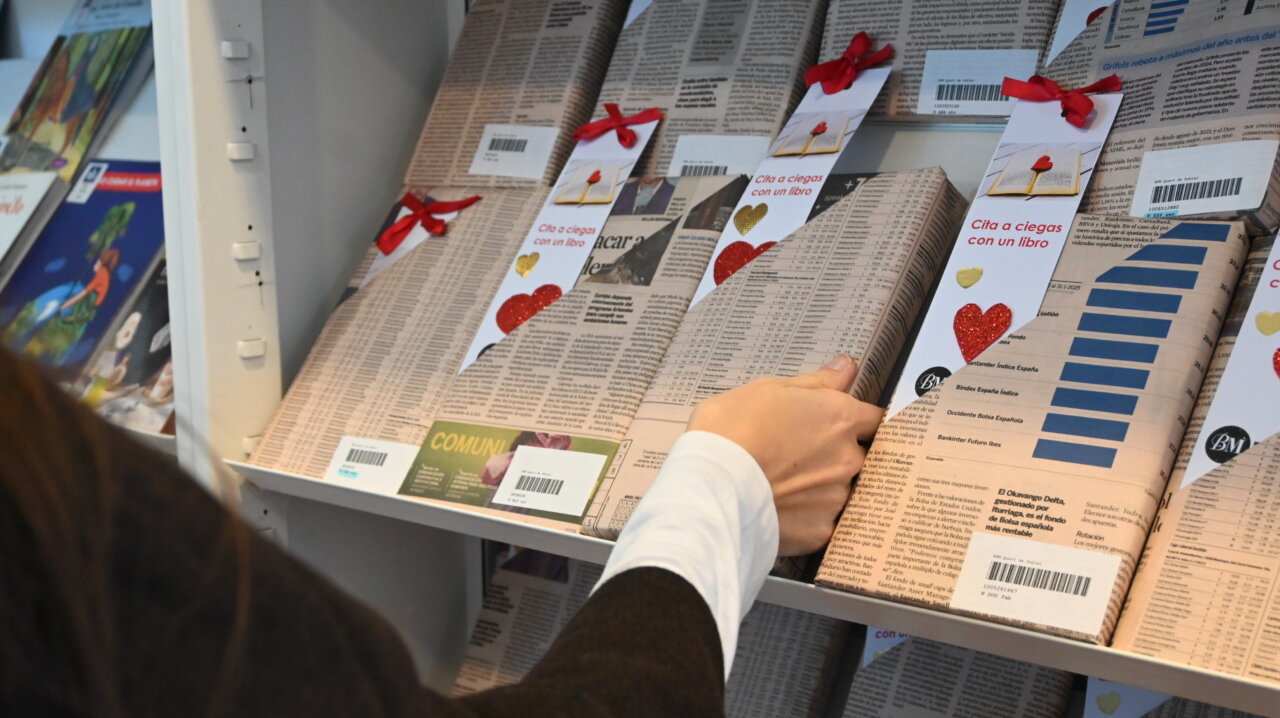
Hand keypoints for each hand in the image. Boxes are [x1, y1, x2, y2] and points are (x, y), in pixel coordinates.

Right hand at [687, 355, 882, 555]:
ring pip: (842, 491)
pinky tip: (782, 510)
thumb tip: (846, 367)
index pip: (875, 419)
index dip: (857, 422)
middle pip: (861, 456)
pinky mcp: (821, 531)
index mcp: (839, 418)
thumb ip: (816, 383)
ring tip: (784, 486)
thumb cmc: (731, 430)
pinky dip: (808, 517)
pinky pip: (824, 522)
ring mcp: (837, 497)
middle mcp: (848, 458)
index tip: (839, 426)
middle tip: (799, 457)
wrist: (710, 486)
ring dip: (823, 488)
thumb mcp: (767, 390)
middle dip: (837, 456)